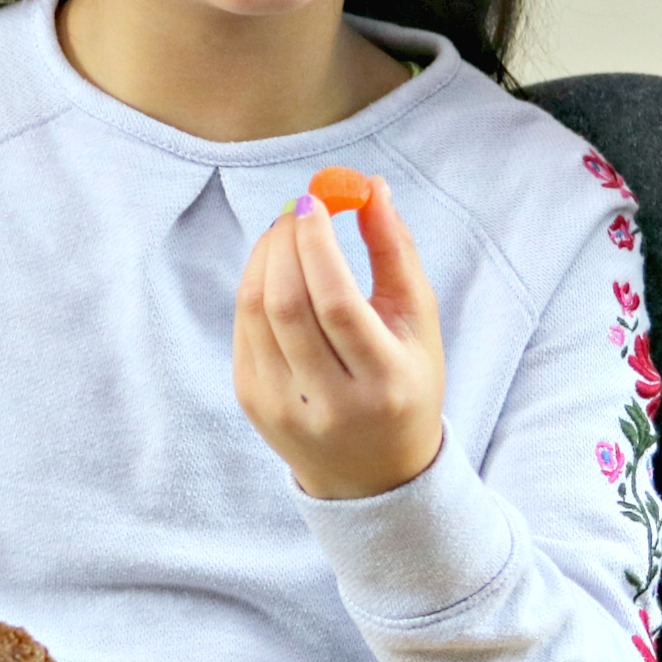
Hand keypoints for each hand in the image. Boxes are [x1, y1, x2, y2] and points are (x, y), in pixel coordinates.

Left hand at [233, 181, 446, 502]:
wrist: (374, 473)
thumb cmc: (405, 381)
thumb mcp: (419, 323)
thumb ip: (397, 252)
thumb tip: (371, 188)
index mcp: (385, 381)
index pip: (337, 304)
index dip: (318, 245)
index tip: (314, 202)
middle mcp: (332, 402)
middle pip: (288, 305)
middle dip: (286, 242)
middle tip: (298, 209)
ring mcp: (284, 407)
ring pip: (256, 311)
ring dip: (265, 256)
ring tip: (286, 232)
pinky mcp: (252, 402)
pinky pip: (243, 327)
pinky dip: (255, 284)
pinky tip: (275, 269)